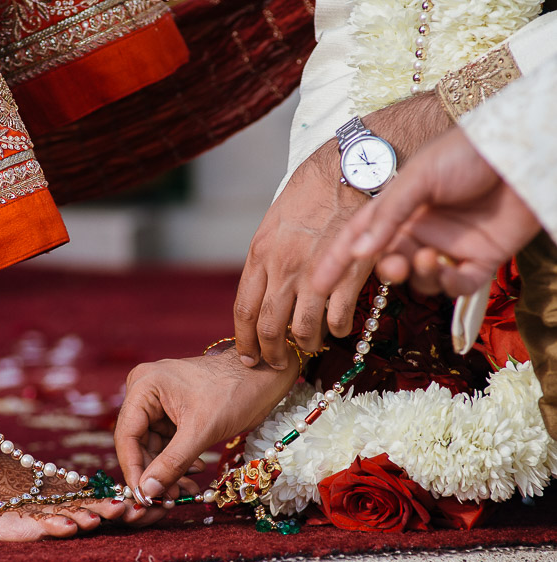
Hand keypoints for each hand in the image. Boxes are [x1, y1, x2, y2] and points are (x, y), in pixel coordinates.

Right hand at [114, 346, 298, 519]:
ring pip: (153, 445)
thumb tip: (147, 493)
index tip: (141, 498)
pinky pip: (167, 442)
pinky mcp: (173, 411)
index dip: (133, 469)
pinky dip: (178, 460)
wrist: (263, 376)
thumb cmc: (234, 392)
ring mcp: (158, 401)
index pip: (127, 435)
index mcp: (144, 385)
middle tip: (167, 499)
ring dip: (168, 470)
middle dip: (153, 472)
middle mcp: (145, 390)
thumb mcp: (201, 431)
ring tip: (185, 489)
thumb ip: (171, 463)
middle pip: (138, 442)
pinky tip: (195, 472)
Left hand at [235, 93, 452, 367]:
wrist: (350, 165)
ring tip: (310, 347)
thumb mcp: (275, 223)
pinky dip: (336, 329)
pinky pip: (337, 316)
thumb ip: (267, 259)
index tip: (248, 357)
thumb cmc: (312, 190)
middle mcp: (282, 266)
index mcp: (260, 254)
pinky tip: (338, 328)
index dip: (245, 341)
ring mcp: (315, 271)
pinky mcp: (348, 271)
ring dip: (306, 344)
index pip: (243, 310)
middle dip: (272, 353)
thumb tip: (263, 291)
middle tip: (277, 364)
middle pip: (269, 326)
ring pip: (303, 328)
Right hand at [314, 127, 540, 297]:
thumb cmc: (465, 153)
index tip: (316, 284)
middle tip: (393, 265)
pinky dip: (450, 287)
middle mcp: (421, 230)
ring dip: (420, 276)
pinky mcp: (481, 261)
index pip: (359, 238)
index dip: (337, 262)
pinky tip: (450, 272)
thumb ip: (388, 215)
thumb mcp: (419, 177)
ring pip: (421, 280)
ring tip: (429, 258)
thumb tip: (358, 253)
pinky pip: (457, 287)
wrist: (521, 151)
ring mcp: (450, 247)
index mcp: (399, 208)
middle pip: (389, 263)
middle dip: (387, 270)